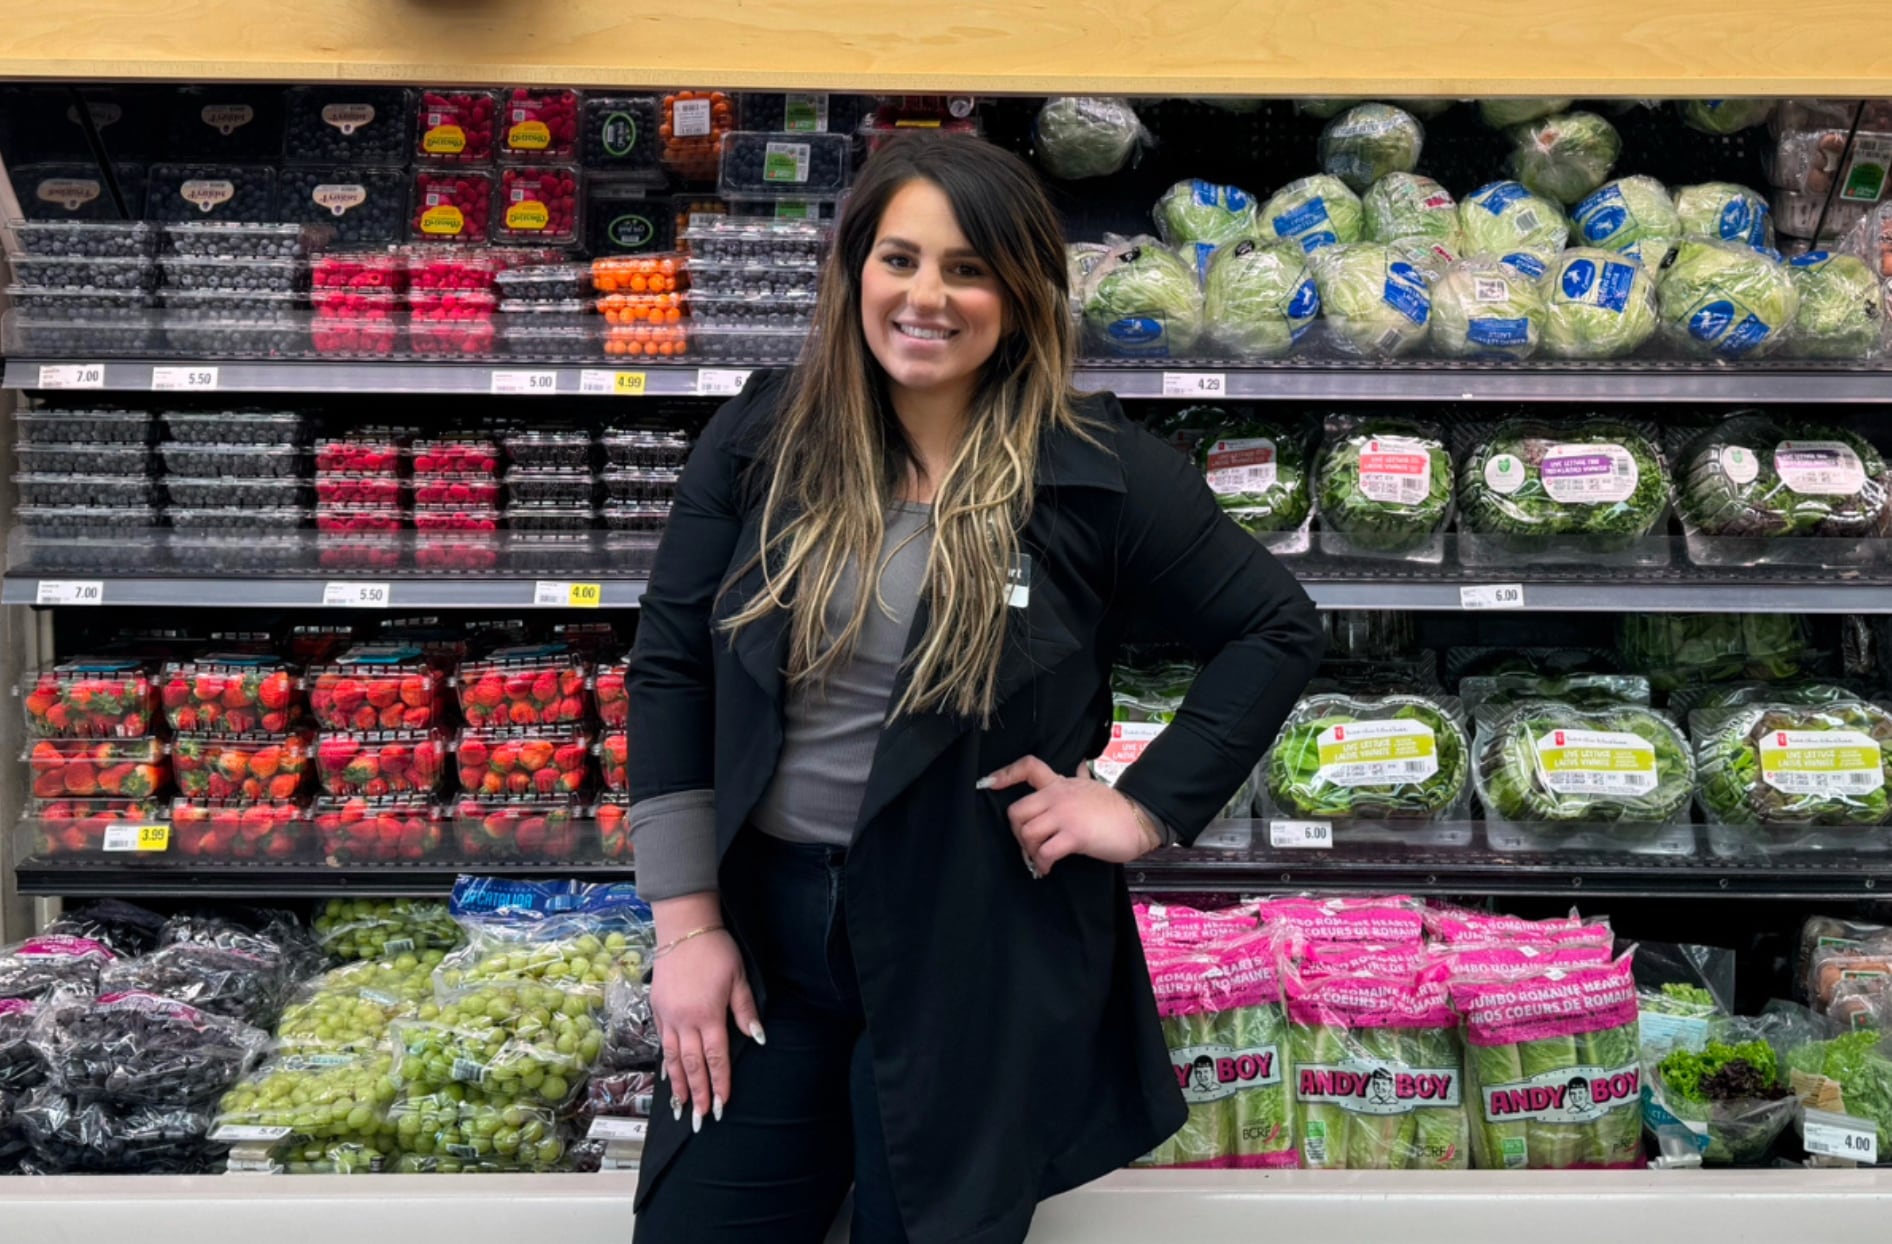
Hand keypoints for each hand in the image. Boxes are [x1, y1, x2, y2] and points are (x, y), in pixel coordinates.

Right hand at [651, 922, 761, 1131]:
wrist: (684, 929)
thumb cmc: (716, 951)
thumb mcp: (740, 978)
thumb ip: (746, 1011)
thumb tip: (759, 1039)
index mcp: (709, 1015)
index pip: (716, 1058)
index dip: (719, 1084)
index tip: (721, 1105)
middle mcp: (685, 1021)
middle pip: (692, 1065)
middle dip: (697, 1094)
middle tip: (699, 1119)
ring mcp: (668, 1016)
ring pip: (672, 1058)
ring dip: (678, 1085)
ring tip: (681, 1107)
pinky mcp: (658, 1008)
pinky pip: (661, 1043)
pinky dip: (665, 1063)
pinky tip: (667, 1076)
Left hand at [981, 755, 1162, 876]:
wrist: (1137, 819)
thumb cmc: (1114, 807)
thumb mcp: (1091, 785)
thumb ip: (1079, 777)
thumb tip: (1079, 766)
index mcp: (1060, 783)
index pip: (1028, 768)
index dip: (1005, 774)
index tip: (988, 784)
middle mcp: (1057, 796)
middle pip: (1016, 811)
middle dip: (1016, 832)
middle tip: (1027, 845)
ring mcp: (1065, 816)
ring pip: (1027, 833)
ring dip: (1028, 851)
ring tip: (1039, 860)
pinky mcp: (1074, 836)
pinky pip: (1045, 851)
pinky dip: (1041, 863)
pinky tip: (1047, 868)